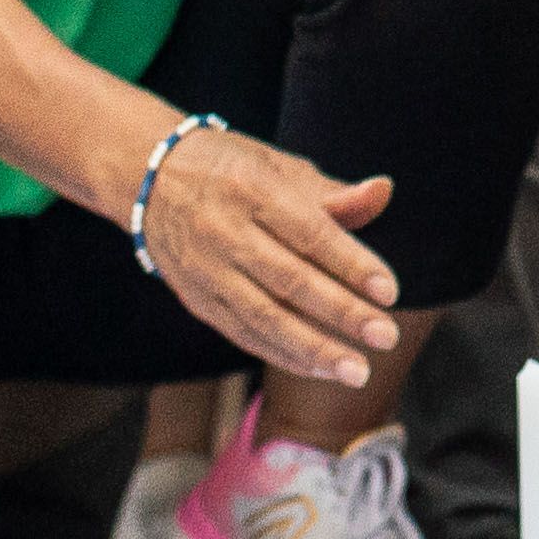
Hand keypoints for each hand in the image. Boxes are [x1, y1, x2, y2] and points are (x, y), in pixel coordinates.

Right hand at [136, 126, 403, 384]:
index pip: (310, 233)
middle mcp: (226, 233)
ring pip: (265, 318)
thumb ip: (332, 193)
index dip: (352, 264)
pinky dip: (283, 354)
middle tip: (385, 337)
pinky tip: (319, 369)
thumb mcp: (278, 167)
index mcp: (253, 190)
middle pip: (290, 281)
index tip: (390, 292)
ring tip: (356, 371)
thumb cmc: (231, 170)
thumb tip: (383, 193)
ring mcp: (208, 271)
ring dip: (314, 349)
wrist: (148, 180)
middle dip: (342, 313)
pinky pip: (244, 334)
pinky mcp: (198, 301)